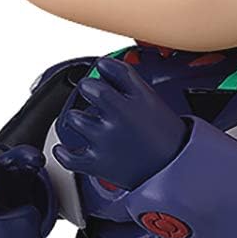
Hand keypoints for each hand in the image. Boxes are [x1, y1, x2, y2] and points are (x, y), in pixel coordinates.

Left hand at [54, 57, 186, 189]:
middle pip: (87, 88)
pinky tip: (65, 148)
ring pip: (73, 118)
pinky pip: (68, 156)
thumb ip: (129, 83)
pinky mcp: (97, 163)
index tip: (102, 72)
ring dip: (76, 118)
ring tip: (88, 123)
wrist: (173, 169)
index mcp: (136, 99)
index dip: (102, 68)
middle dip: (87, 89)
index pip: (108, 68)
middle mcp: (119, 117)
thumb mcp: (153, 101)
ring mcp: (105, 140)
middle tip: (93, 95)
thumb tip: (105, 68)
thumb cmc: (165, 136)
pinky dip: (63, 152)